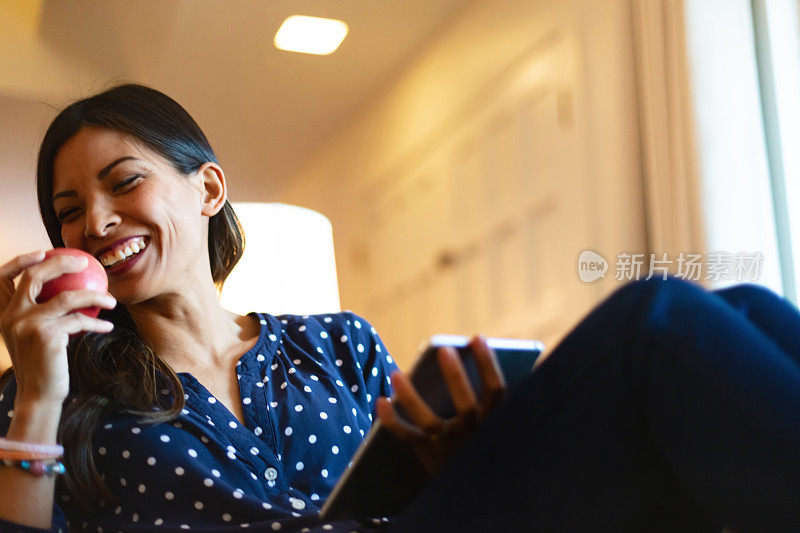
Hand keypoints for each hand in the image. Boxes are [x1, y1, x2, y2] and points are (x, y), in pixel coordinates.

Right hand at [0, 250, 116, 403]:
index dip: (21, 260)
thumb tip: (66, 289)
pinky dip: (97, 323)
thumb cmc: (42, 363)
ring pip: (68, 297)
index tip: (44, 251)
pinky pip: (80, 320)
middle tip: (85, 262)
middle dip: (61, 262)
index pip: (3, 277)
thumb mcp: (34, 335)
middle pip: (36, 276)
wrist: (38, 394)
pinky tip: (108, 326)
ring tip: (112, 301)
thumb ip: (39, 313)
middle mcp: (11, 315)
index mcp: (4, 313)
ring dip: (95, 297)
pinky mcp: (46, 335)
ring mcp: (27, 324)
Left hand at [376, 335, 506, 476]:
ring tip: (396, 374)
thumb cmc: (484, 441)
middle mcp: (473, 434)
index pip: (496, 391)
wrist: (472, 492)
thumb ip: (489, 394)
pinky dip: (391, 420)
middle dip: (456, 377)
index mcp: (494, 422)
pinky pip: (406, 436)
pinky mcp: (428, 454)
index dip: (487, 364)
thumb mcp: (495, 421)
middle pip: (466, 405)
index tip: (476, 338)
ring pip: (429, 421)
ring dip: (410, 397)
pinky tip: (381, 400)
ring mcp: (449, 445)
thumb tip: (474, 348)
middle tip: (444, 350)